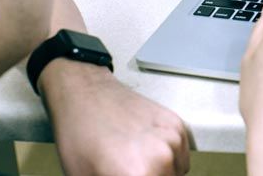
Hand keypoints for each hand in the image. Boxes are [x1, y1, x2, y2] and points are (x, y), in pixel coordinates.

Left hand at [40, 61, 189, 175]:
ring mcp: (173, 140)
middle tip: (128, 173)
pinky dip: (169, 161)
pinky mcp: (178, 125)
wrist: (85, 95)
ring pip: (177, 175)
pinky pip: (182, 158)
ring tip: (136, 168)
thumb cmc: (79, 139)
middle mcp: (162, 159)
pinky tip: (147, 154)